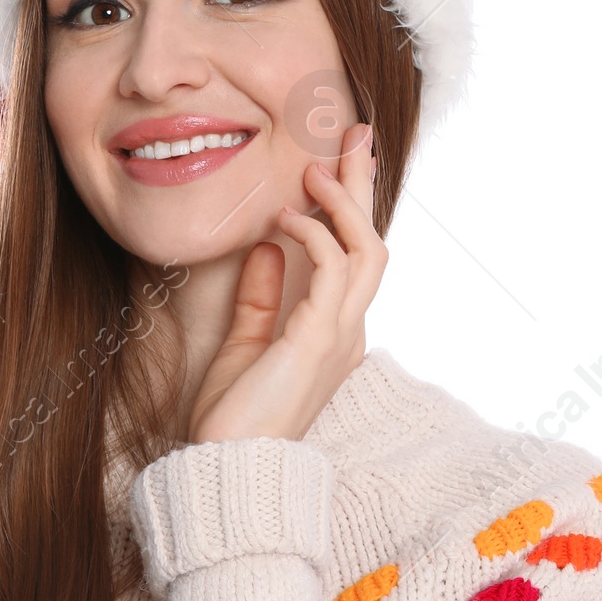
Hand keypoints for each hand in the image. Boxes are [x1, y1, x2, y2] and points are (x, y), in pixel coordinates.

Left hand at [187, 124, 383, 444]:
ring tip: (313, 171)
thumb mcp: (245, 342)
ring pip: (366, 251)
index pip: (353, 258)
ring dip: (343, 204)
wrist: (229, 465)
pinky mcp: (319, 340)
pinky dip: (314, 236)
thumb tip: (267, 247)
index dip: (349, 209)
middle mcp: (347, 331)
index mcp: (333, 332)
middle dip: (363, 187)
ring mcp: (340, 336)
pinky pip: (333, 270)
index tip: (336, 164)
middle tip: (354, 134)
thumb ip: (261, 296)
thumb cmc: (235, 417)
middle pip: (372, 243)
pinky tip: (284, 220)